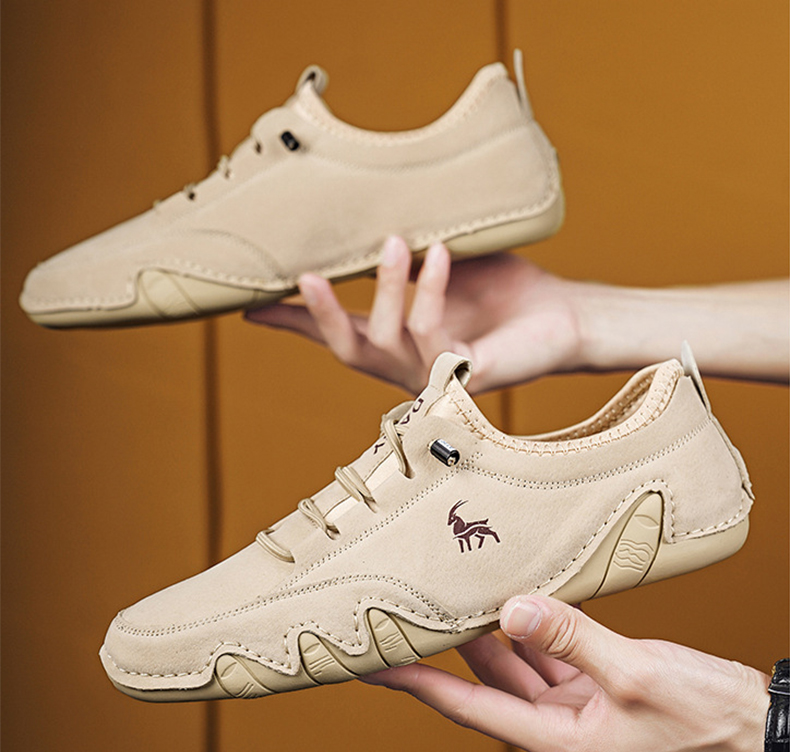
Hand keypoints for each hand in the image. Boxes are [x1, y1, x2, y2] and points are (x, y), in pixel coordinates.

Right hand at [245, 237, 581, 393]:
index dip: (293, 320)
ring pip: (386, 342)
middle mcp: (406, 365)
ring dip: (385, 289)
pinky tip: (439, 253)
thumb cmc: (503, 290)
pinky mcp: (464, 377)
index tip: (248, 304)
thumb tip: (371, 217)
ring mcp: (433, 376)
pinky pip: (433, 335)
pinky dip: (432, 291)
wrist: (561, 315)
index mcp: (396, 340)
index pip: (337, 332)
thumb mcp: (443, 264)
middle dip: (319, 317)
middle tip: (302, 277)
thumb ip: (405, 254)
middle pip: (347, 351)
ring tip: (392, 241)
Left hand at [363, 595, 768, 751]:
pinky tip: (518, 598)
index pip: (468, 707)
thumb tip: (512, 610)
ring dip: (491, 630)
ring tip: (456, 593)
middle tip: (411, 610)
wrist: (756, 727)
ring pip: (517, 662)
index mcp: (558, 738)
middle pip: (487, 680)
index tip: (374, 664)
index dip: (418, 682)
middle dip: (450, 646)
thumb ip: (571, 639)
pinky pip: (550, 652)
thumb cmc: (704, 718)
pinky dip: (533, 626)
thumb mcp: (634, 675)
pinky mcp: (597, 685)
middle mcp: (559, 724)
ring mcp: (578, 704)